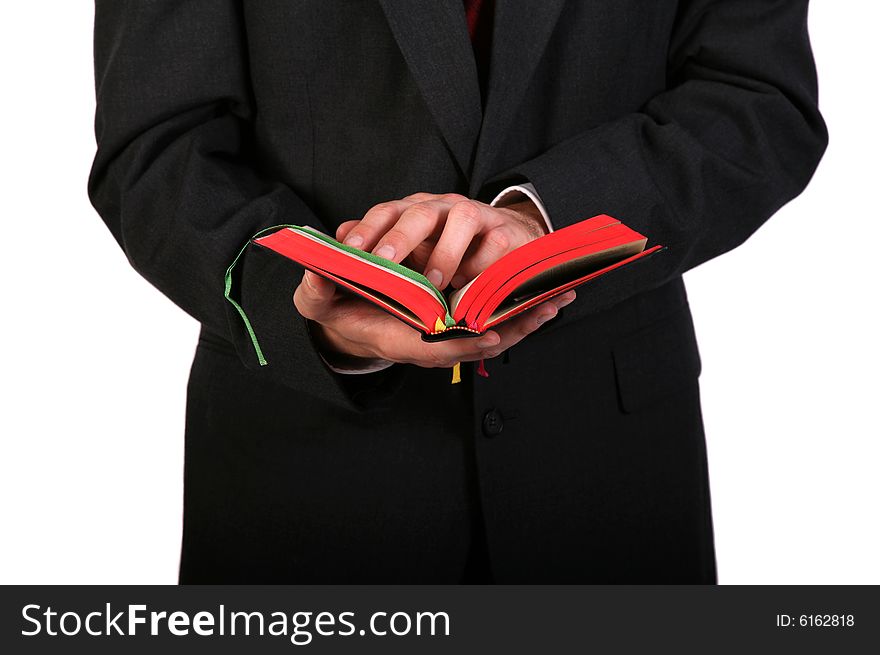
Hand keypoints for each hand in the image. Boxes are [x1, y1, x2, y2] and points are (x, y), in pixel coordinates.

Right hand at [293, 270, 575, 368]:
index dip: (469, 340)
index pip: (442, 344)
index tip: (495, 333)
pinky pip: (492, 317)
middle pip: (481, 339)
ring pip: (493, 329)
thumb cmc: (335, 310)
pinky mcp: (454, 318)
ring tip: (559, 298)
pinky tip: (544, 296)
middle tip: (549, 306)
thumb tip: (315, 275)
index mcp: (400, 338)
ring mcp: (445, 330)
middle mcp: (429, 338)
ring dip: (525, 316)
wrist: (344, 318)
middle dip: (515, 325)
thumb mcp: (317, 301)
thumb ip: (316, 292)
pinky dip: (518, 309)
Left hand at [335, 193, 547, 289]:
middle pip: (420, 211)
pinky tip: (470, 286)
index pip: (387, 212)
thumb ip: (372, 252)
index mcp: (415, 212)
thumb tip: (335, 244)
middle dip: (400, 236)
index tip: (349, 250)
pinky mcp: (507, 233)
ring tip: (434, 282)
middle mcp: (444, 209)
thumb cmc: (449, 258)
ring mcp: (478, 217)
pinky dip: (482, 264)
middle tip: (384, 262)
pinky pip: (496, 243)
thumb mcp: (409, 258)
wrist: (507, 250)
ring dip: (446, 251)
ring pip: (462, 218)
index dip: (368, 229)